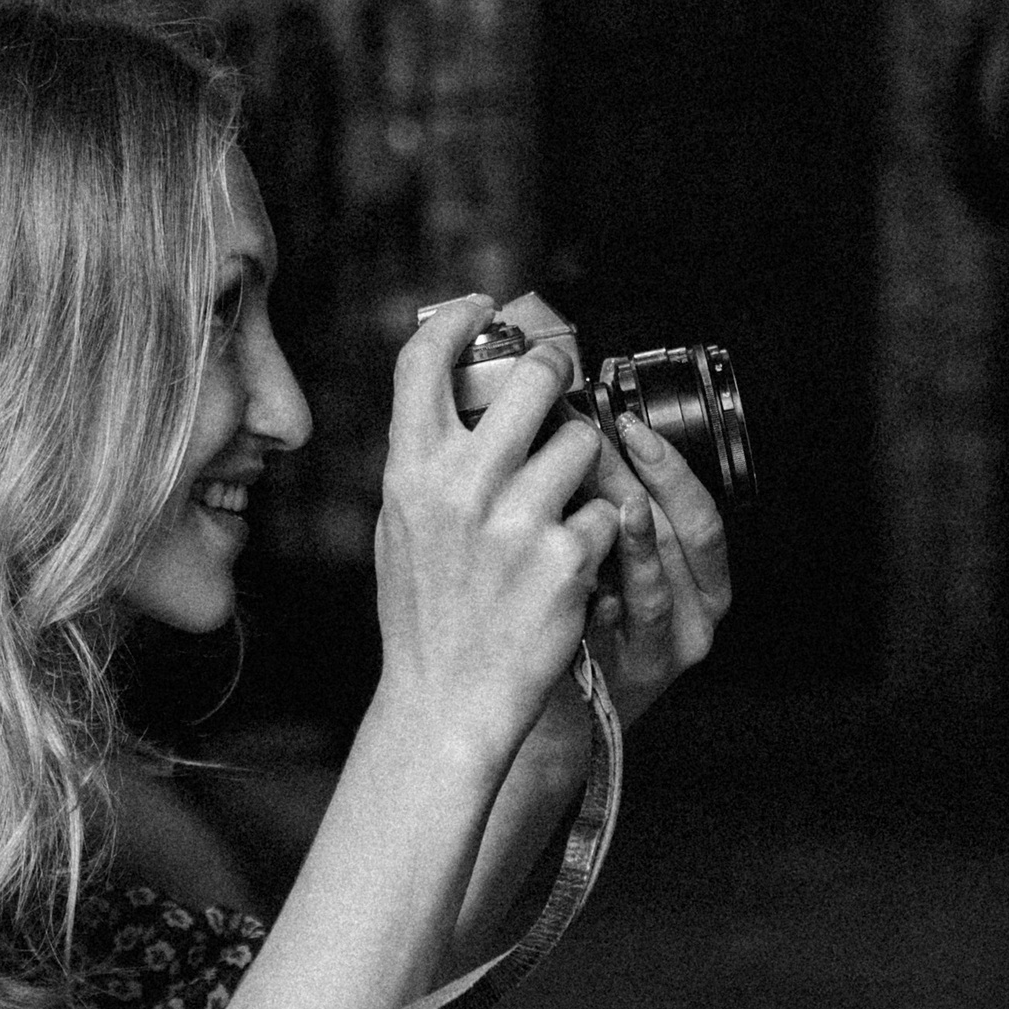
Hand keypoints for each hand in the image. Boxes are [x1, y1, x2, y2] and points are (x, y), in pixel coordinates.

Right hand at [373, 294, 621, 764]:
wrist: (448, 698)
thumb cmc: (424, 612)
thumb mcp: (401, 524)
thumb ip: (426, 459)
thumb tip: (457, 389)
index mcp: (409, 471)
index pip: (424, 361)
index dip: (459, 318)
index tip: (485, 309)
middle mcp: (461, 486)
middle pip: (534, 377)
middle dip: (557, 370)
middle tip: (562, 377)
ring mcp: (518, 520)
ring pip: (585, 442)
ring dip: (585, 463)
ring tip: (562, 500)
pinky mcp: (568, 557)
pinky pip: (607, 511)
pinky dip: (598, 533)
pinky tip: (572, 563)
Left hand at [580, 407, 731, 727]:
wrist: (550, 712)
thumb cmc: (576, 626)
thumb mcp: (606, 561)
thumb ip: (606, 507)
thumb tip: (579, 430)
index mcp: (704, 579)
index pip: (699, 512)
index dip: (668, 465)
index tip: (628, 425)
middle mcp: (699, 612)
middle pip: (678, 534)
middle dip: (633, 481)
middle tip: (591, 441)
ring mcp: (670, 644)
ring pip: (658, 576)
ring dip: (626, 527)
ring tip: (598, 492)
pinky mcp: (639, 670)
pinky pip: (627, 618)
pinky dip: (605, 586)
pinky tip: (580, 562)